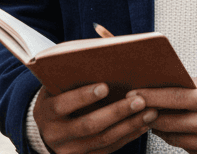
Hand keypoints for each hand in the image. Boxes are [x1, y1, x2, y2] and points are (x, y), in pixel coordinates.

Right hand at [34, 82, 157, 153]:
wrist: (47, 129)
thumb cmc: (58, 97)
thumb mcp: (57, 85)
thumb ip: (72, 73)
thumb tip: (100, 52)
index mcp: (46, 112)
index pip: (63, 104)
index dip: (83, 96)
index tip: (104, 86)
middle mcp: (56, 135)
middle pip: (89, 125)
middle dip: (116, 112)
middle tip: (139, 100)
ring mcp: (71, 150)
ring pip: (104, 140)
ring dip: (130, 125)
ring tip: (150, 111)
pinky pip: (110, 149)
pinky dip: (129, 136)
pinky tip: (143, 124)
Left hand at [136, 74, 196, 153]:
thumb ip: (193, 86)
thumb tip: (166, 86)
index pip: (172, 99)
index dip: (150, 96)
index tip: (133, 94)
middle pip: (167, 123)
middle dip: (149, 114)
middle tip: (137, 107)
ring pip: (173, 138)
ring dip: (161, 128)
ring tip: (154, 117)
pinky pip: (186, 148)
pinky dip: (178, 138)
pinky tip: (175, 129)